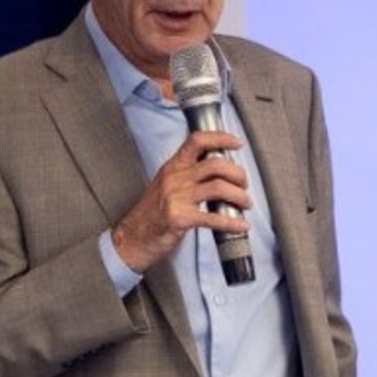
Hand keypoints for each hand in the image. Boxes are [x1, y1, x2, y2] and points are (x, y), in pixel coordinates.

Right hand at [111, 131, 250, 272]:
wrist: (131, 238)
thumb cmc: (151, 213)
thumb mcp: (166, 184)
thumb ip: (187, 174)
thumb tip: (219, 171)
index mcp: (173, 166)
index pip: (197, 140)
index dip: (220, 138)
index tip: (237, 143)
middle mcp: (175, 178)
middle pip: (215, 164)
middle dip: (237, 173)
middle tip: (244, 184)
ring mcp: (176, 197)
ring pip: (218, 187)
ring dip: (239, 195)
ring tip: (245, 203)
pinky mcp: (179, 218)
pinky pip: (212, 218)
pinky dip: (231, 222)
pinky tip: (241, 225)